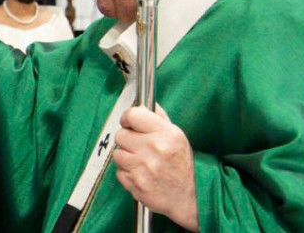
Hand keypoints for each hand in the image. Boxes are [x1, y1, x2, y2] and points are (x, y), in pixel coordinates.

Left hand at [113, 105, 198, 231]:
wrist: (185, 198)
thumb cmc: (181, 166)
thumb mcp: (177, 137)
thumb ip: (159, 119)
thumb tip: (144, 103)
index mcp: (166, 134)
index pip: (134, 114)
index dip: (128, 118)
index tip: (128, 122)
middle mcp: (155, 149)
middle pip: (121, 135)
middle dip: (127, 140)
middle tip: (138, 146)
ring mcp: (144, 167)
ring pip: (117, 154)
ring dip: (125, 158)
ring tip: (140, 162)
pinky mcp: (136, 184)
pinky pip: (119, 172)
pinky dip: (127, 174)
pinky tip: (140, 174)